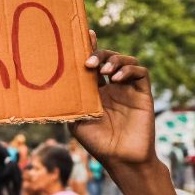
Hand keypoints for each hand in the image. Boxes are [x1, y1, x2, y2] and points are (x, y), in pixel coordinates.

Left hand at [69, 31, 155, 168]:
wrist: (121, 159)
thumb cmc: (97, 143)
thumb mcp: (76, 121)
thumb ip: (70, 103)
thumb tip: (51, 88)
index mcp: (96, 91)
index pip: (93, 64)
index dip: (90, 48)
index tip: (84, 35)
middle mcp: (112, 87)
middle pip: (108, 58)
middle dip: (99, 53)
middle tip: (89, 62)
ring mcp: (128, 89)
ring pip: (126, 61)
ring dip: (114, 60)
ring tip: (103, 71)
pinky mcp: (143, 94)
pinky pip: (140, 72)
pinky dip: (128, 70)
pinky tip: (116, 79)